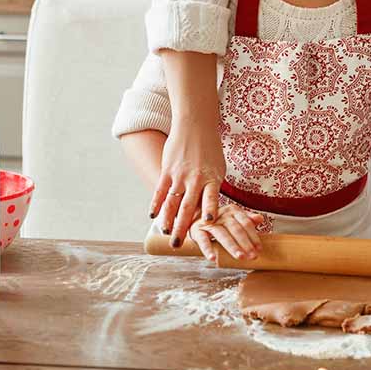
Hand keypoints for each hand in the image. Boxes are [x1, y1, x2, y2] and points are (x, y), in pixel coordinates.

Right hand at [152, 116, 225, 248]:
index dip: (209, 209)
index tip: (208, 222)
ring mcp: (179, 175)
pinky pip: (160, 190)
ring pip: (172, 201)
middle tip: (178, 243)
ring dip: (167, 219)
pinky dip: (156, 203)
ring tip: (165, 233)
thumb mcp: (217, 168)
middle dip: (182, 226)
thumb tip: (212, 208)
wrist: (195, 125)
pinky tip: (153, 216)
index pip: (210, 198)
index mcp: (211, 178)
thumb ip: (212, 188)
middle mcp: (195, 179)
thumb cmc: (209, 150)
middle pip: (188, 206)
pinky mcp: (167, 170)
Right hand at [189, 204, 263, 263]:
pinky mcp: (197, 230)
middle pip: (236, 229)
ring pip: (222, 235)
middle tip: (253, 256)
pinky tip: (213, 258)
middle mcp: (221, 215)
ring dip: (232, 247)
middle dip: (245, 243)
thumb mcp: (233, 217)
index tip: (259, 249)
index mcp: (232, 211)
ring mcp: (209, 222)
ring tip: (240, 257)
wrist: (195, 217)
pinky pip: (203, 240)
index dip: (253, 236)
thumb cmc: (218, 220)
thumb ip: (247, 219)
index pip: (245, 223)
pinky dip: (208, 249)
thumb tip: (260, 219)